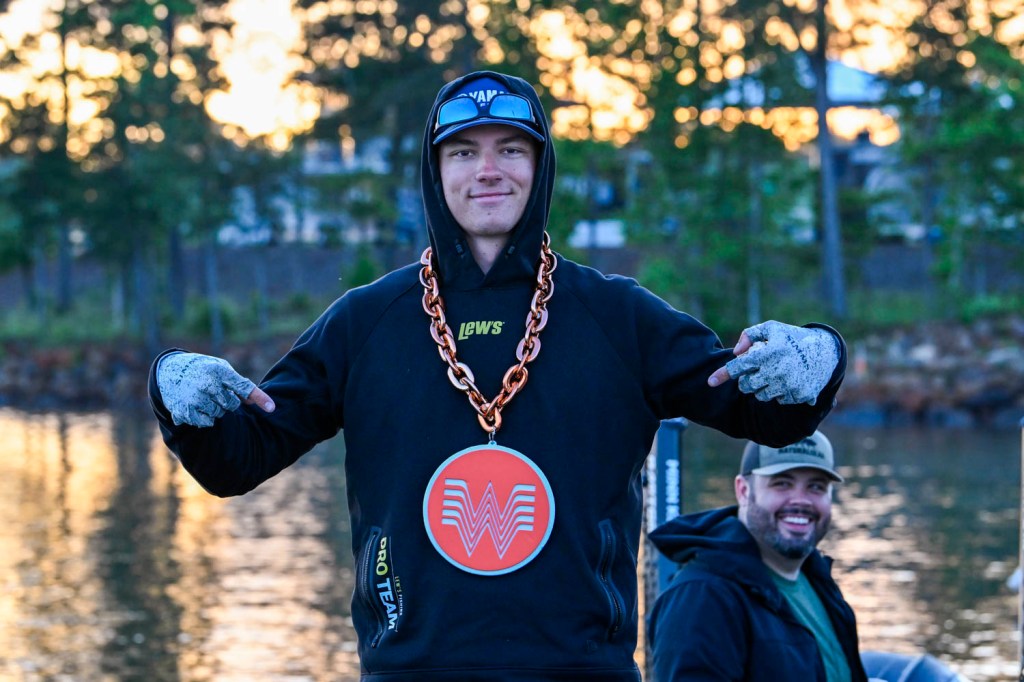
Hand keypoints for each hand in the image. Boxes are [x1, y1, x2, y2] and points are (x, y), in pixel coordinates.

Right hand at [156, 351, 274, 426]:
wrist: (170, 370)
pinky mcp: (185, 411)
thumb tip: (258, 402)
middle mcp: (208, 384)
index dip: (260, 398)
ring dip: (215, 409)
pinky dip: (204, 418)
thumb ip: (239, 385)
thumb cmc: (203, 369)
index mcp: (219, 371)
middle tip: (214, 391)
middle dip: (226, 401)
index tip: (272, 409)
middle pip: (232, 405)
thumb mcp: (221, 369)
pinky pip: (206, 423)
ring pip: (219, 414)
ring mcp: (195, 398)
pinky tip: (195, 405)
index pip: (244, 387)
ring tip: (203, 396)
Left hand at [707, 321, 838, 404]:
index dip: (722, 374)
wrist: (826, 350)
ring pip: (761, 395)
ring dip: (763, 387)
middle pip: (747, 386)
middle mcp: (778, 370)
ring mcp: (790, 384)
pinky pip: (779, 400)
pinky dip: (780, 392)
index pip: (739, 366)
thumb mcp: (772, 328)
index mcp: (768, 352)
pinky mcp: (800, 395)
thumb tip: (736, 352)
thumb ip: (750, 335)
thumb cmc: (792, 338)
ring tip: (775, 374)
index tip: (710, 382)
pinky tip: (789, 380)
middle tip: (757, 372)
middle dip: (748, 380)